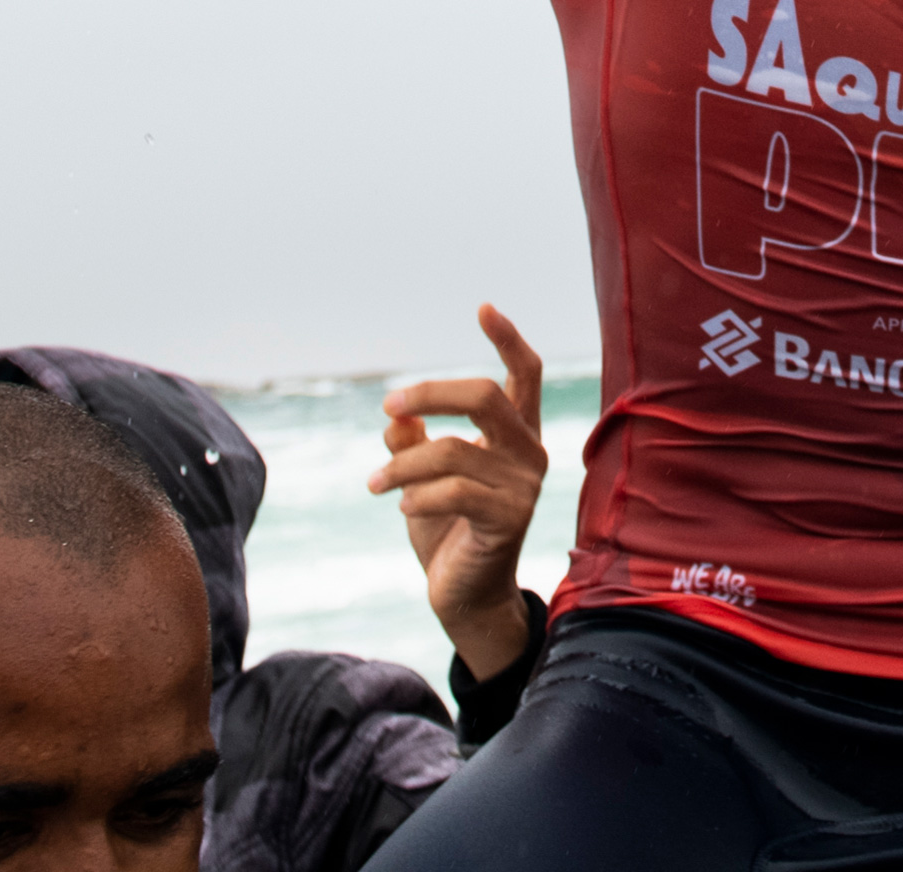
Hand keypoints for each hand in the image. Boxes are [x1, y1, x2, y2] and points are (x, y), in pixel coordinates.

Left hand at [369, 304, 547, 681]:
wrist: (465, 595)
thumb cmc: (446, 528)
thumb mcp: (422, 478)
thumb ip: (413, 442)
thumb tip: (395, 415)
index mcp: (516, 434)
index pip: (525, 374)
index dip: (508, 339)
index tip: (483, 307)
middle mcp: (529, 453)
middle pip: (486, 397)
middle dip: (430, 393)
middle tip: (387, 404)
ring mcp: (523, 486)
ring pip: (453, 449)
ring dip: (402, 465)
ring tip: (373, 484)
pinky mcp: (508, 519)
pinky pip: (454, 491)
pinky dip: (416, 495)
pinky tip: (403, 508)